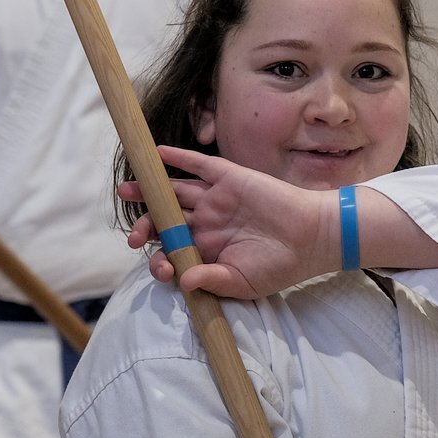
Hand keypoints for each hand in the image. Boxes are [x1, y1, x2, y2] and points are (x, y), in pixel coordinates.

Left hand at [123, 146, 336, 298]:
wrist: (311, 239)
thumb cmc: (279, 266)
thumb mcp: (242, 282)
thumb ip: (210, 280)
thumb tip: (183, 282)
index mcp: (207, 250)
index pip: (173, 252)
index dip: (160, 260)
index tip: (161, 269)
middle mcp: (206, 223)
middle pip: (166, 220)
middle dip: (146, 226)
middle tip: (136, 238)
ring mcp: (215, 199)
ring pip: (174, 191)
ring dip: (149, 189)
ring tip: (126, 191)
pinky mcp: (228, 178)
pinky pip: (198, 165)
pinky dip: (177, 158)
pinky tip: (156, 154)